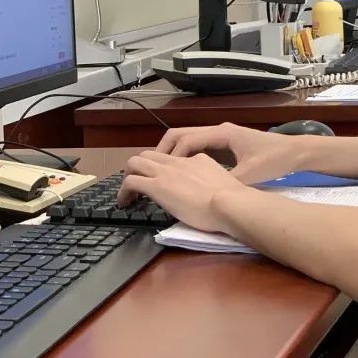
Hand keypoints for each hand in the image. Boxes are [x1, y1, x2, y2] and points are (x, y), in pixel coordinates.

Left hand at [119, 151, 243, 233]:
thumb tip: (213, 193)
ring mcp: (166, 173)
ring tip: (128, 192)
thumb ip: (214, 183)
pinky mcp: (157, 187)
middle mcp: (179, 162)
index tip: (163, 182)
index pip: (174, 159)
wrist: (230, 203)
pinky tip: (125, 203)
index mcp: (198, 160)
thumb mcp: (224, 184)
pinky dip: (124, 191)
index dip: (164, 169)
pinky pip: (131, 182)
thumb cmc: (234, 201)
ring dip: (128, 175)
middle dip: (140, 167)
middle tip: (139, 184)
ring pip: (136, 162)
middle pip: (150, 154)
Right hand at [155, 122, 308, 184]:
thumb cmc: (274, 159)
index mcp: (222, 134)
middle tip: (151, 167)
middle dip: (165, 149)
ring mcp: (223, 135)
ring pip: (190, 139)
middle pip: (183, 134)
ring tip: (161, 170)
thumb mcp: (250, 174)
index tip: (158, 169)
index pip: (187, 139)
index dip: (170, 154)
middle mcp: (220, 130)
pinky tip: (184, 171)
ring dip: (175, 152)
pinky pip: (200, 145)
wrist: (296, 151)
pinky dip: (187, 154)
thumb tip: (206, 194)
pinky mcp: (228, 143)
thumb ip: (228, 181)